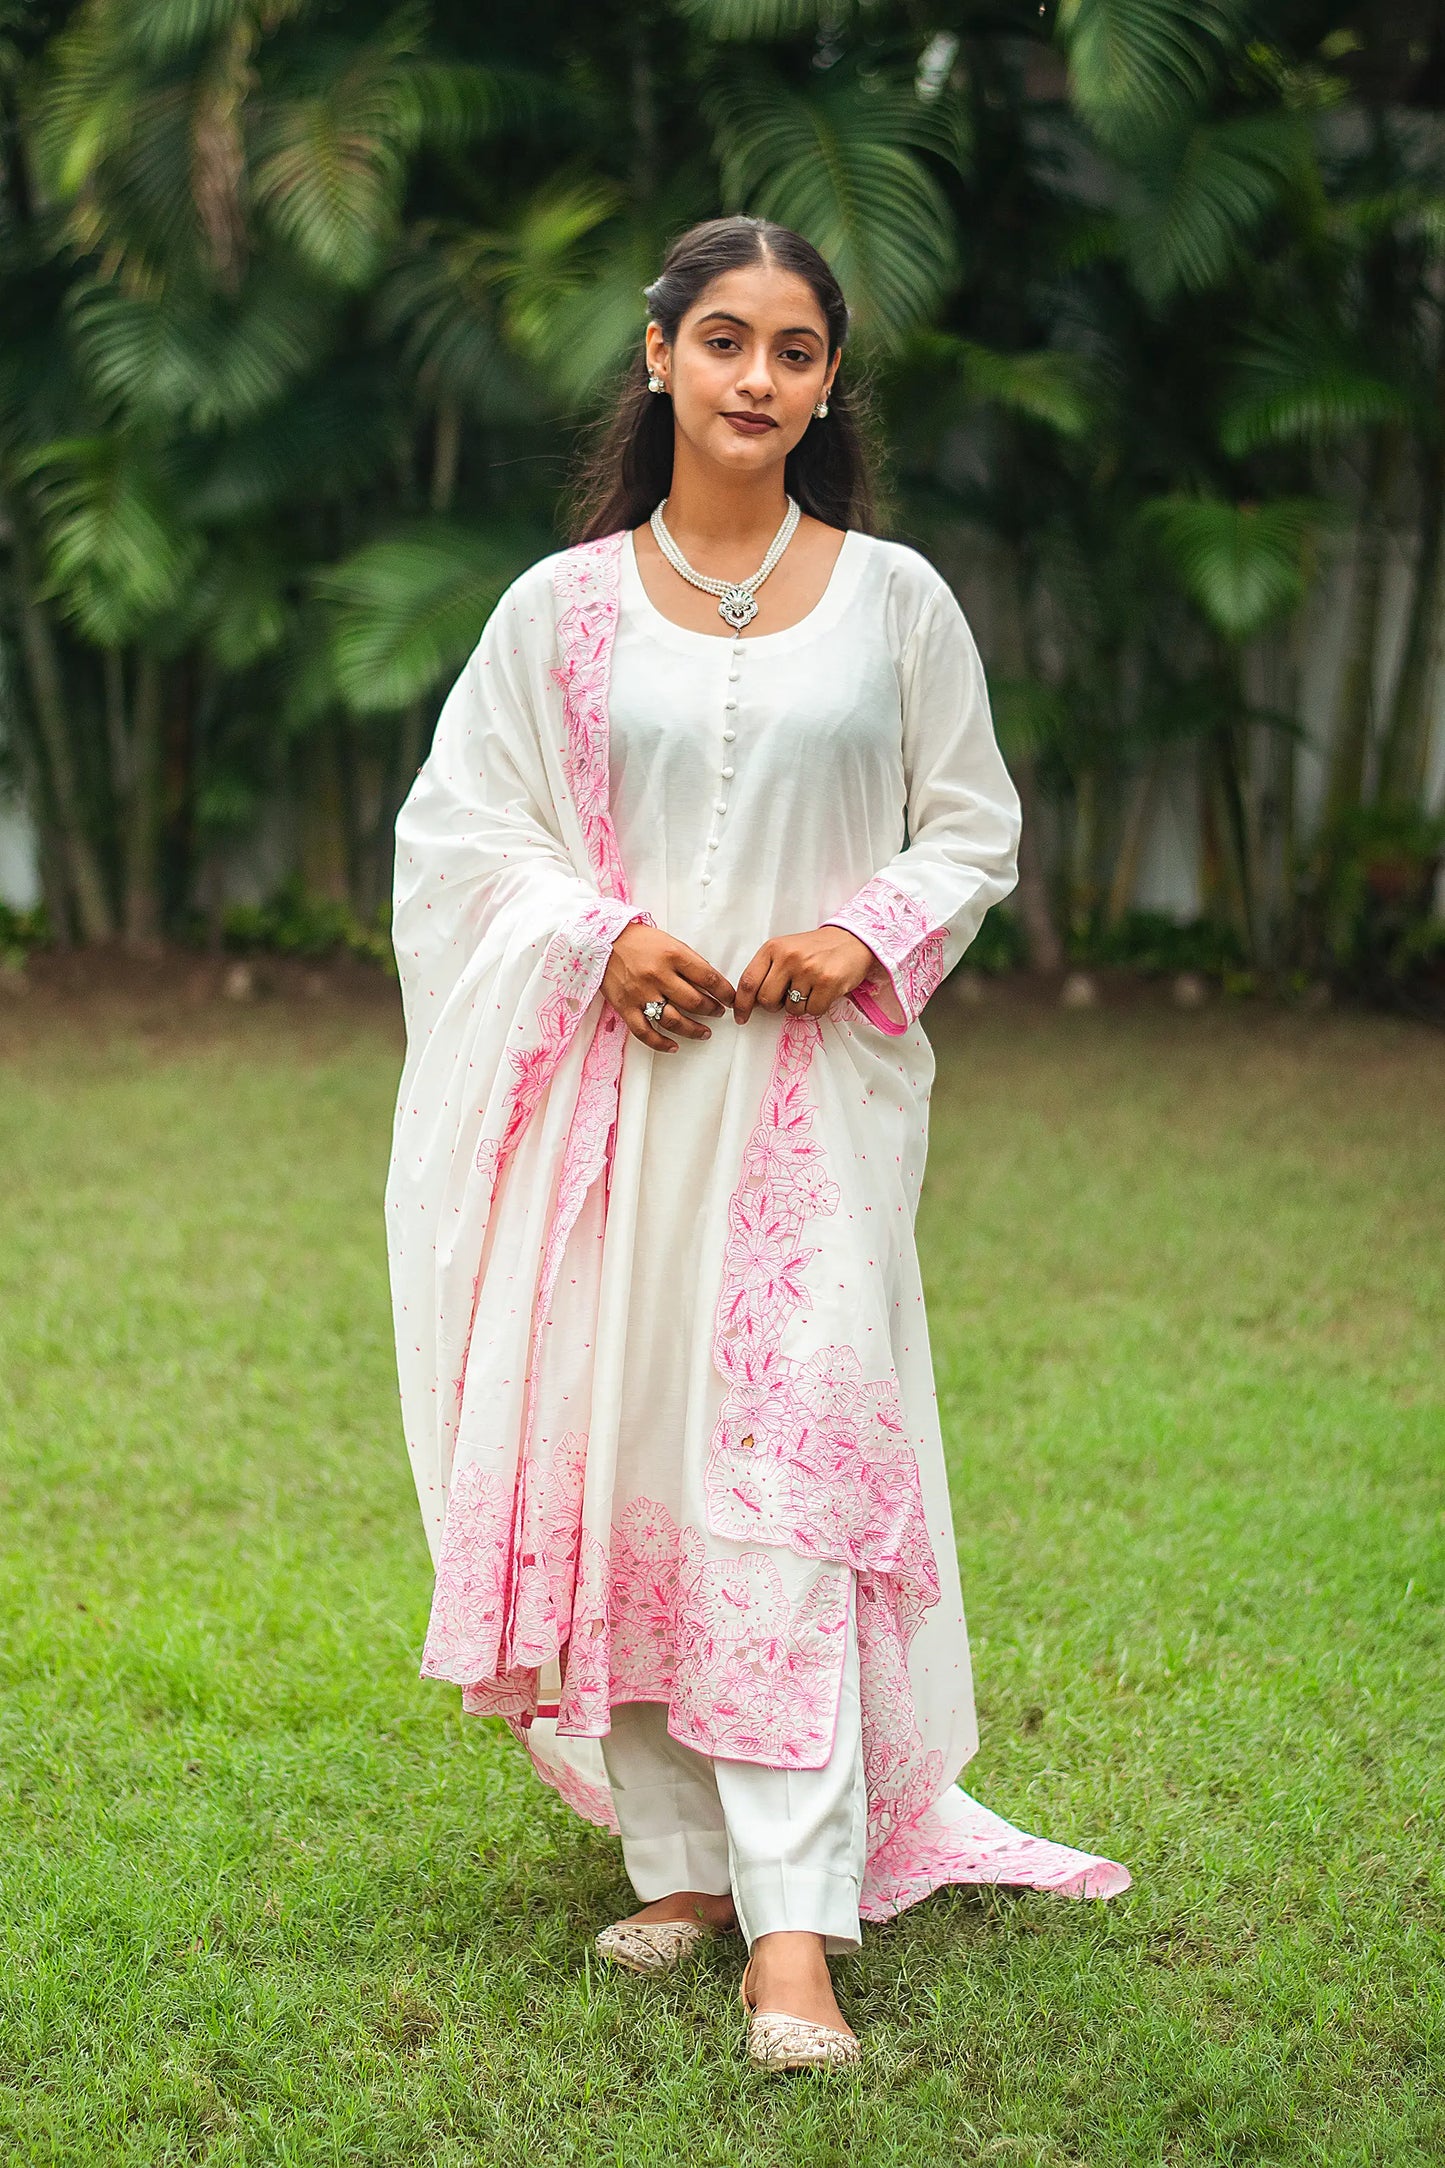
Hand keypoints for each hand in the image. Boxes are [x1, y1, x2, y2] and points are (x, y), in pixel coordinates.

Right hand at [603, 921, 735, 1051]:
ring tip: (704, 1033)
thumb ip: (688, 962)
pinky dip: (660, 1043)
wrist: (602, 940)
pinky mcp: (626, 1007)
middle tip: (718, 1013)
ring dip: (693, 1030)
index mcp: (673, 955)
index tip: (731, 999)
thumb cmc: (639, 941)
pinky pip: (645, 1032)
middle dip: (712, 1010)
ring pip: (674, 1020)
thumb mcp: (669, 943)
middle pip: (695, 1001)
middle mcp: (658, 975)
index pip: (708, 977)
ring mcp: (641, 993)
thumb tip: (711, 984)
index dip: (724, 992)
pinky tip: (673, 1046)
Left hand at [733, 926, 874, 1024]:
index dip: (742, 1004)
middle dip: (774, 1005)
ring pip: (791, 1009)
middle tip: (787, 996)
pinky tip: (822, 991)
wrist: (851, 939)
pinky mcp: (827, 982)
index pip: (748, 981)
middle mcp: (788, 957)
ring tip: (810, 987)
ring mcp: (808, 969)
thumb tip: (750, 1002)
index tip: (741, 1016)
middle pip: (766, 1000)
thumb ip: (767, 971)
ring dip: (799, 1005)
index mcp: (773, 948)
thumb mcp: (785, 950)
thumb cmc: (815, 949)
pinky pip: (812, 1010)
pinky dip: (817, 1006)